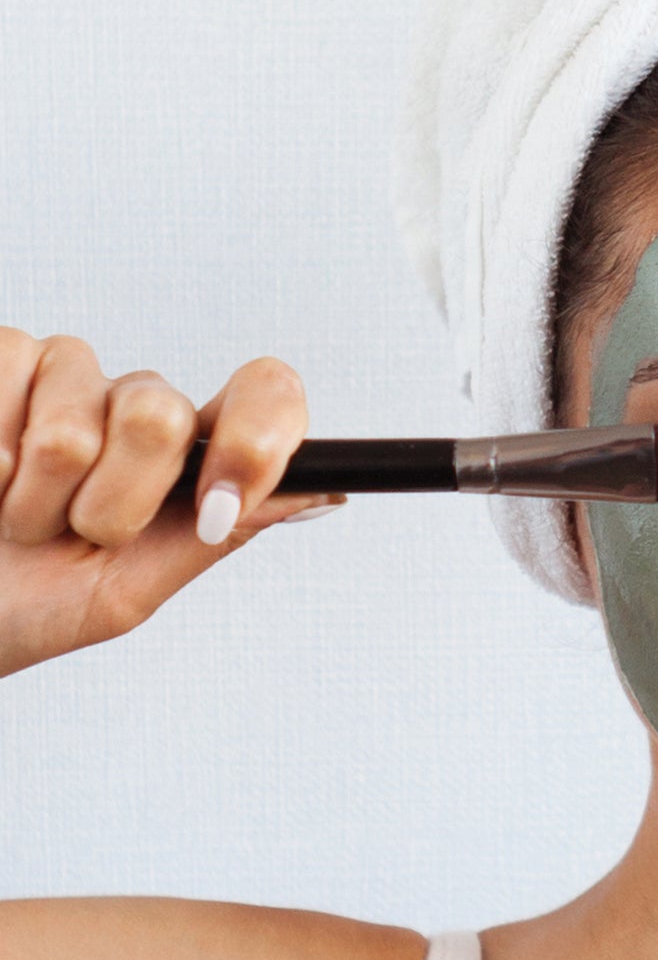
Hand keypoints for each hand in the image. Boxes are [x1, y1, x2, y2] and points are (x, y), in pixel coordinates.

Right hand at [0, 329, 338, 675]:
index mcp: (193, 462)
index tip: (217, 508)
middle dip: (114, 501)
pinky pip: (9, 368)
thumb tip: (324, 493)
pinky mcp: (6, 357)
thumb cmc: (34, 602)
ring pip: (74, 416)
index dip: (254, 442)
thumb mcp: (133, 589)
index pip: (267, 397)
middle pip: (161, 415)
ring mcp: (73, 378)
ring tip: (20, 516)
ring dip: (36, 492)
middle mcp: (142, 408)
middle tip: (79, 535)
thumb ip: (221, 533)